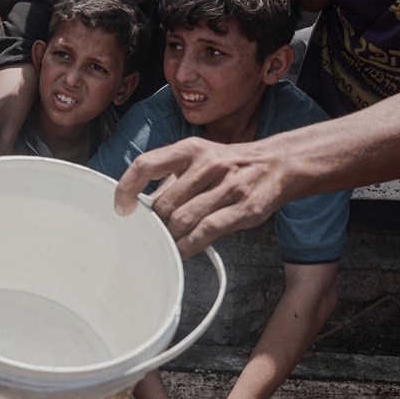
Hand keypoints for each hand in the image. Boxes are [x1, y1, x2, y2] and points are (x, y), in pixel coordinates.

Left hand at [114, 137, 285, 256]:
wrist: (278, 163)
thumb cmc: (229, 165)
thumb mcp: (198, 159)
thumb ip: (170, 179)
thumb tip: (138, 203)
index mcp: (189, 150)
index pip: (145, 165)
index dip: (127, 188)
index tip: (121, 207)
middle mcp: (207, 165)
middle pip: (163, 203)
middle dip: (156, 224)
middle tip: (155, 232)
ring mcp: (227, 186)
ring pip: (182, 220)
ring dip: (171, 237)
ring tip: (170, 241)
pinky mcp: (243, 208)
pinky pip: (205, 232)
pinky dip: (189, 245)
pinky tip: (184, 248)